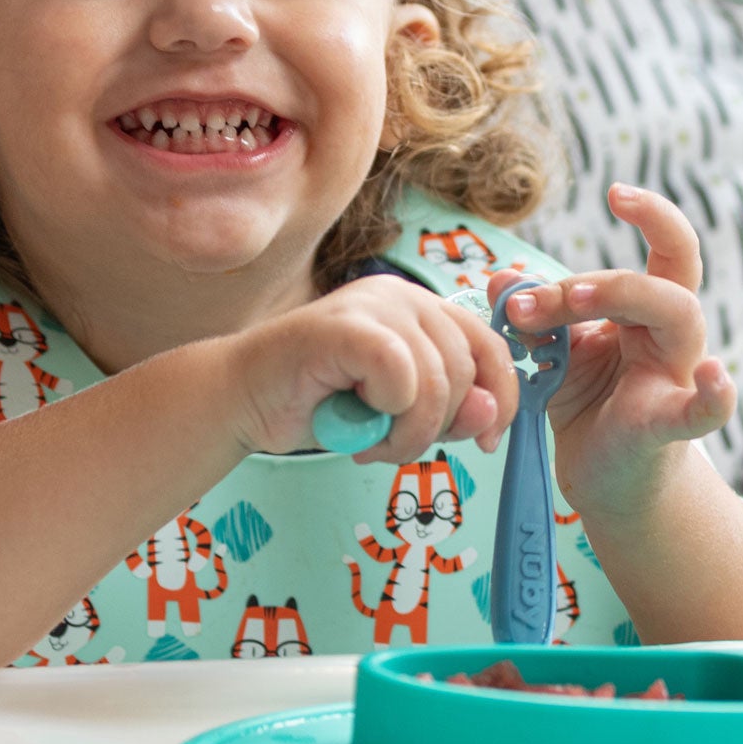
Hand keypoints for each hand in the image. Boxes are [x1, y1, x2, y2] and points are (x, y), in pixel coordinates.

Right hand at [224, 275, 520, 460]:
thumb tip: (489, 414)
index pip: (491, 347)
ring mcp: (374, 303)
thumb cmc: (318, 405)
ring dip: (407, 432)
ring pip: (435, 379)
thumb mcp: (400, 418)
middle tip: (392, 447)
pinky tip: (352, 417)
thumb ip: (447, 413)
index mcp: (422, 310)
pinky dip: (384, 410)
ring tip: (368, 441)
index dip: (499, 398)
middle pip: (466, 370)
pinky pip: (399, 374)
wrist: (243, 400)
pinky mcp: (346, 323)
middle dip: (438, 427)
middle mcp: (403, 296)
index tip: (484, 442)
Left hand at [488, 184, 734, 523]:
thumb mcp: (552, 353)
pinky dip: (715, 395)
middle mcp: (670, 336)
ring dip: (623, 296)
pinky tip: (715, 377)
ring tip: (570, 306)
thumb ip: (531, 313)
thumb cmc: (587, 406)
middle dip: (597, 278)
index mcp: (645, 312)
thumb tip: (499, 278)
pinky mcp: (669, 427)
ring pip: (680, 316)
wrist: (603, 479)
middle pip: (663, 280)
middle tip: (529, 302)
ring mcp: (675, 378)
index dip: (652, 213)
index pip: (668, 248)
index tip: (614, 191)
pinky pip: (705, 410)